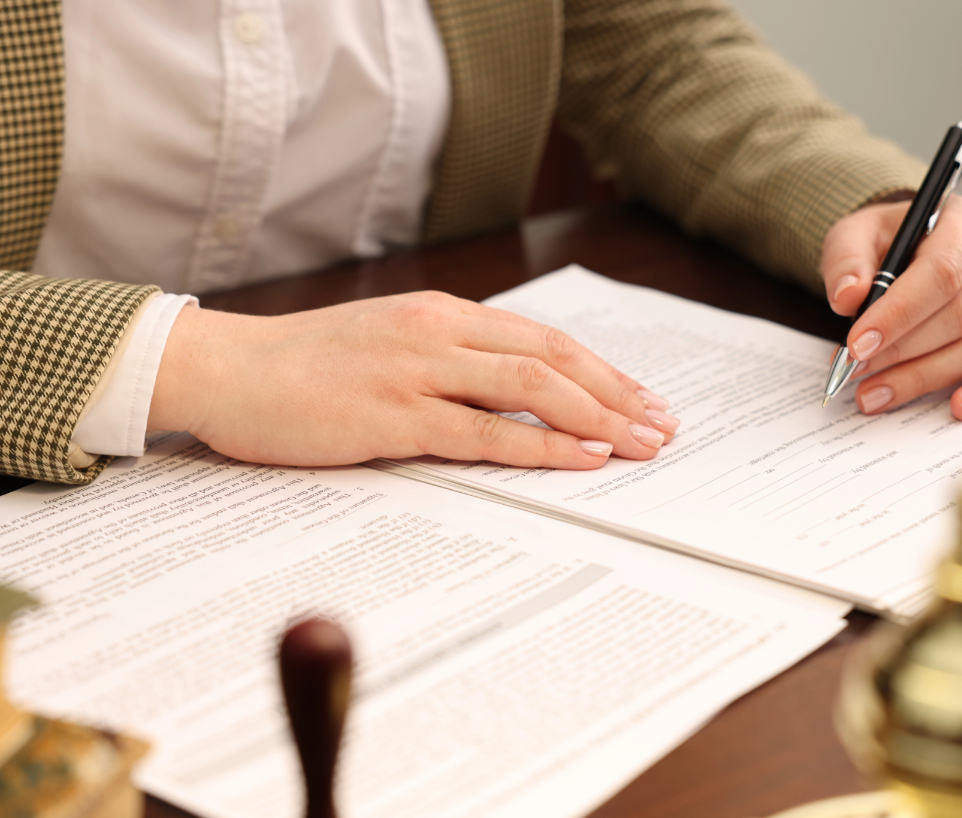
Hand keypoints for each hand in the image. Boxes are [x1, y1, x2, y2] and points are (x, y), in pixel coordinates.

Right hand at [148, 292, 678, 468]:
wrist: (226, 370)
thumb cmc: (306, 366)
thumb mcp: (390, 346)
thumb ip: (449, 362)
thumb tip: (512, 396)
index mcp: (443, 315)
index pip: (543, 339)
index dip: (601, 371)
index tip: (642, 399)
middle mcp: (439, 333)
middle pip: (553, 358)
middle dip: (617, 395)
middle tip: (662, 426)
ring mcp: (417, 371)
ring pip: (531, 388)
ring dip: (595, 418)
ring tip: (641, 444)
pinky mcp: (392, 415)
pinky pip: (483, 432)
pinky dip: (540, 445)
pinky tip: (578, 458)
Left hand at [820, 194, 961, 419]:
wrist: (906, 249)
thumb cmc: (884, 243)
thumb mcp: (853, 235)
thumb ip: (846, 261)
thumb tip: (847, 296)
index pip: (942, 272)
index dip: (899, 313)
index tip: (857, 344)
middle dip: (905, 350)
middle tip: (858, 372)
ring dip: (927, 376)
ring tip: (875, 394)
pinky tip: (956, 407)